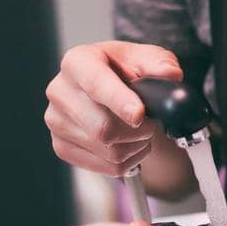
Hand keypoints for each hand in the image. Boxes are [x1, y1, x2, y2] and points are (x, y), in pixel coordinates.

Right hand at [44, 40, 180, 176]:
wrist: (110, 90)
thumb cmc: (125, 71)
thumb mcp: (146, 58)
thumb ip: (160, 63)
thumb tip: (170, 75)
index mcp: (77, 62)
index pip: (96, 85)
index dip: (119, 102)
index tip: (139, 116)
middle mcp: (60, 91)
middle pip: (103, 128)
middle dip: (138, 131)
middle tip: (151, 123)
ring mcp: (56, 121)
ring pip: (108, 151)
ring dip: (136, 146)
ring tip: (139, 131)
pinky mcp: (61, 147)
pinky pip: (105, 167)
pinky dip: (127, 160)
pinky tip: (128, 143)